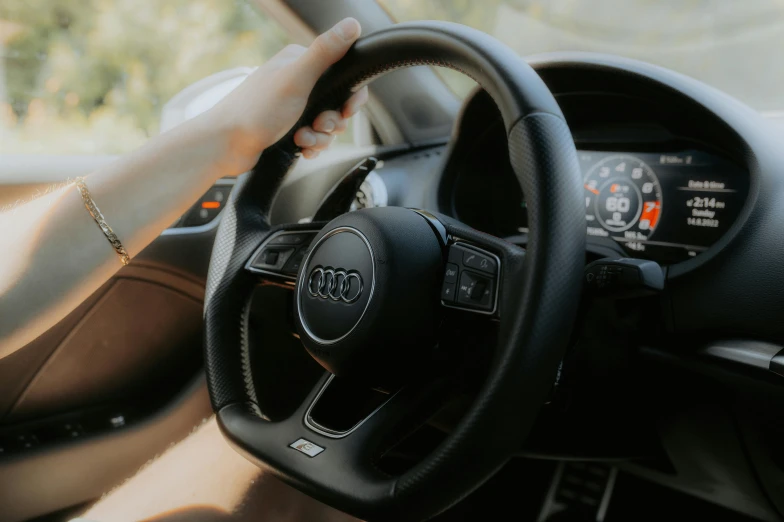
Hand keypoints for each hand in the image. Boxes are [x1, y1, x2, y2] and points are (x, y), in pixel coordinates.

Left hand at [207, 17, 368, 174]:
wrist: (226, 145)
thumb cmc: (256, 111)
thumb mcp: (296, 78)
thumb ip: (325, 52)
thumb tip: (352, 24)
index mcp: (300, 63)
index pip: (342, 75)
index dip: (350, 96)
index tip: (346, 109)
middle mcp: (297, 83)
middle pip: (337, 104)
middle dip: (332, 121)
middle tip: (318, 124)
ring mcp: (292, 107)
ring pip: (326, 125)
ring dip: (319, 137)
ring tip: (301, 138)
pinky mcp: (288, 128)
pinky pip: (314, 139)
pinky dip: (310, 146)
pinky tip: (299, 148)